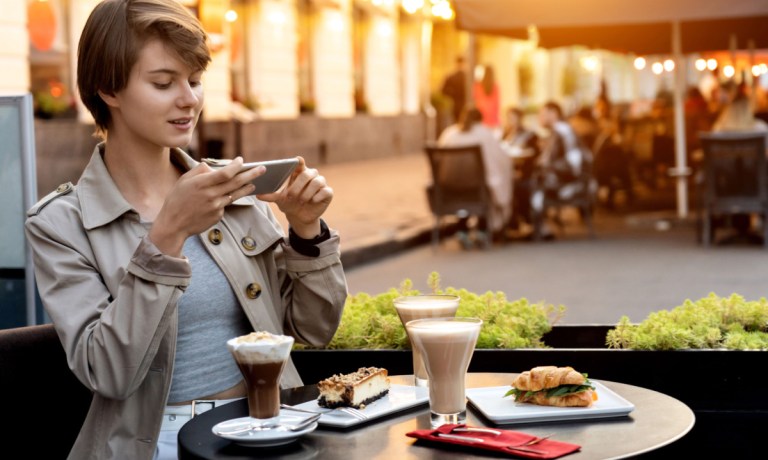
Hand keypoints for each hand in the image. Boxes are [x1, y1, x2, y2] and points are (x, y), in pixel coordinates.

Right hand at [149, 157, 263, 255]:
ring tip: (254, 183)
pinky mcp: (218, 216)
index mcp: (201, 184)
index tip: (241, 160)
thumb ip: (199, 171)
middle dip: (251, 174)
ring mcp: (216, 207)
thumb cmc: (177, 199)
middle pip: (236, 183)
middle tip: (263, 169)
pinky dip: (227, 200)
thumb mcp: (183, 180)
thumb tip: (212, 166)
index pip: (225, 173)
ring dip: (246, 188)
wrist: (174, 224)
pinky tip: (226, 197)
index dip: (236, 166)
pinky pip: (226, 205)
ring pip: (235, 195)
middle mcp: (211, 195)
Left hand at [258, 156, 332, 238]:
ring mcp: (321, 183)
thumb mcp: (279, 199)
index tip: (296, 160)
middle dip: (298, 185)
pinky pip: (325, 191)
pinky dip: (318, 196)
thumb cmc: (289, 203)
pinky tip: (312, 201)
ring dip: (307, 192)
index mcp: (299, 172)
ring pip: (317, 181)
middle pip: (307, 174)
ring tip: (301, 200)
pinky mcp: (328, 193)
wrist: (299, 216)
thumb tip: (258, 195)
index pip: (299, 163)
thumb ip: (270, 195)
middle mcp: (311, 175)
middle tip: (291, 196)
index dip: (299, 161)